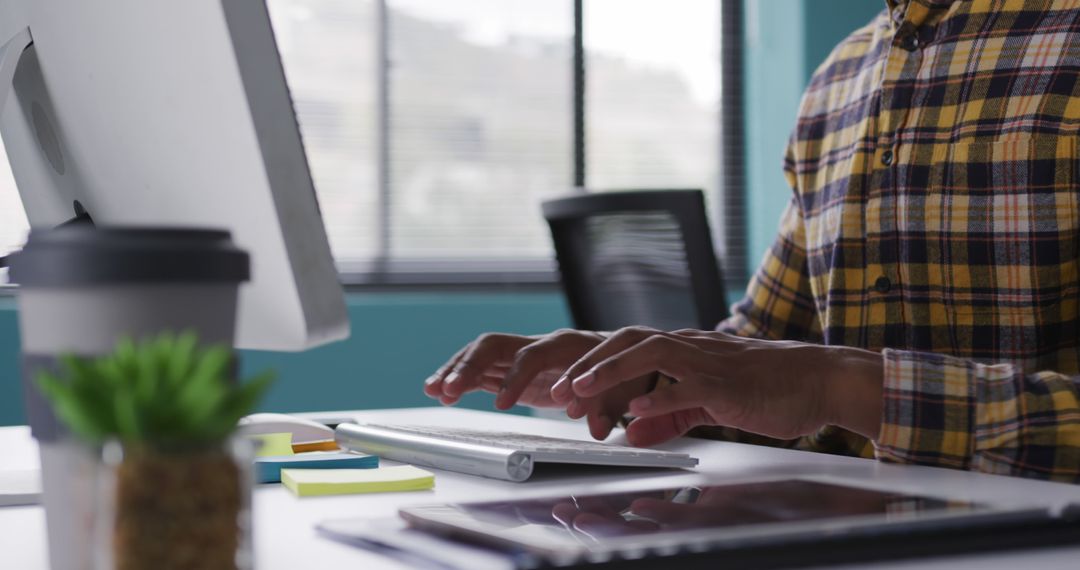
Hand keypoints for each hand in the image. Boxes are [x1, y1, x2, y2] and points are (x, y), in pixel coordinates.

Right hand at [423, 329, 657, 437]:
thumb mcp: (622, 391)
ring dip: (456, 370)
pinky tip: (438, 390)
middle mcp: (540, 343)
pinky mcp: (513, 368)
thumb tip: (593, 428)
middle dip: (470, 366)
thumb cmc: (623, 373)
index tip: (504, 403)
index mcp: (567, 346)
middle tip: (448, 389)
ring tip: (432, 390)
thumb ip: (606, 408)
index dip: (517, 378)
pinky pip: (481, 368)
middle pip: (496, 345)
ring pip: (482, 354)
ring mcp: (523, 354)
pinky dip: (459, 378)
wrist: (623, 359)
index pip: (534, 355)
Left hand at [549, 327, 883, 446]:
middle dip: (588, 365)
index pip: (627, 346)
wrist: (819, 381)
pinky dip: (660, 396)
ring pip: (651, 353)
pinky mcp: (729, 383)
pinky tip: (636, 409)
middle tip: (558, 391)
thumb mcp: (706, 404)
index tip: (561, 389)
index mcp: (684, 349)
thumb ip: (669, 416)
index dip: (591, 365)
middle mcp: (691, 347)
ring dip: (611, 372)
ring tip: (582, 391)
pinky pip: (689, 386)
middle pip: (629, 341)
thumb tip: (633, 433)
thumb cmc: (767, 388)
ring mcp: (709, 362)